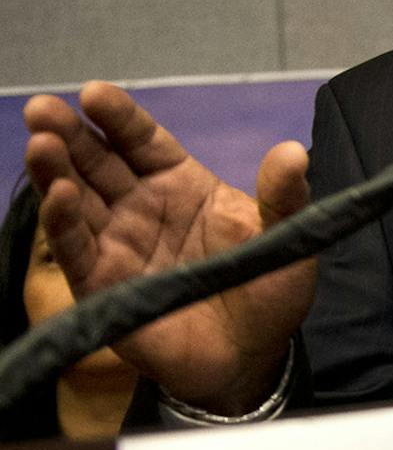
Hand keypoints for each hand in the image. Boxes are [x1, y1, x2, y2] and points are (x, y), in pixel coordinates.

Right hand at [22, 82, 314, 412]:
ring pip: (77, 200)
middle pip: (99, 163)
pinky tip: (57, 195)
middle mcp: (142, 209)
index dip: (121, 118)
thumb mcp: (285, 238)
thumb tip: (294, 151)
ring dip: (56, 171)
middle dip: (71, 134)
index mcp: (183, 186)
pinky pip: (77, 248)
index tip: (94, 92)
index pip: (144, 143)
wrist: (254, 356)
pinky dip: (64, 222)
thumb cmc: (268, 289)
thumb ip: (284, 196)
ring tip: (42, 143)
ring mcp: (118, 245)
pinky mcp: (103, 286)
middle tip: (43, 108)